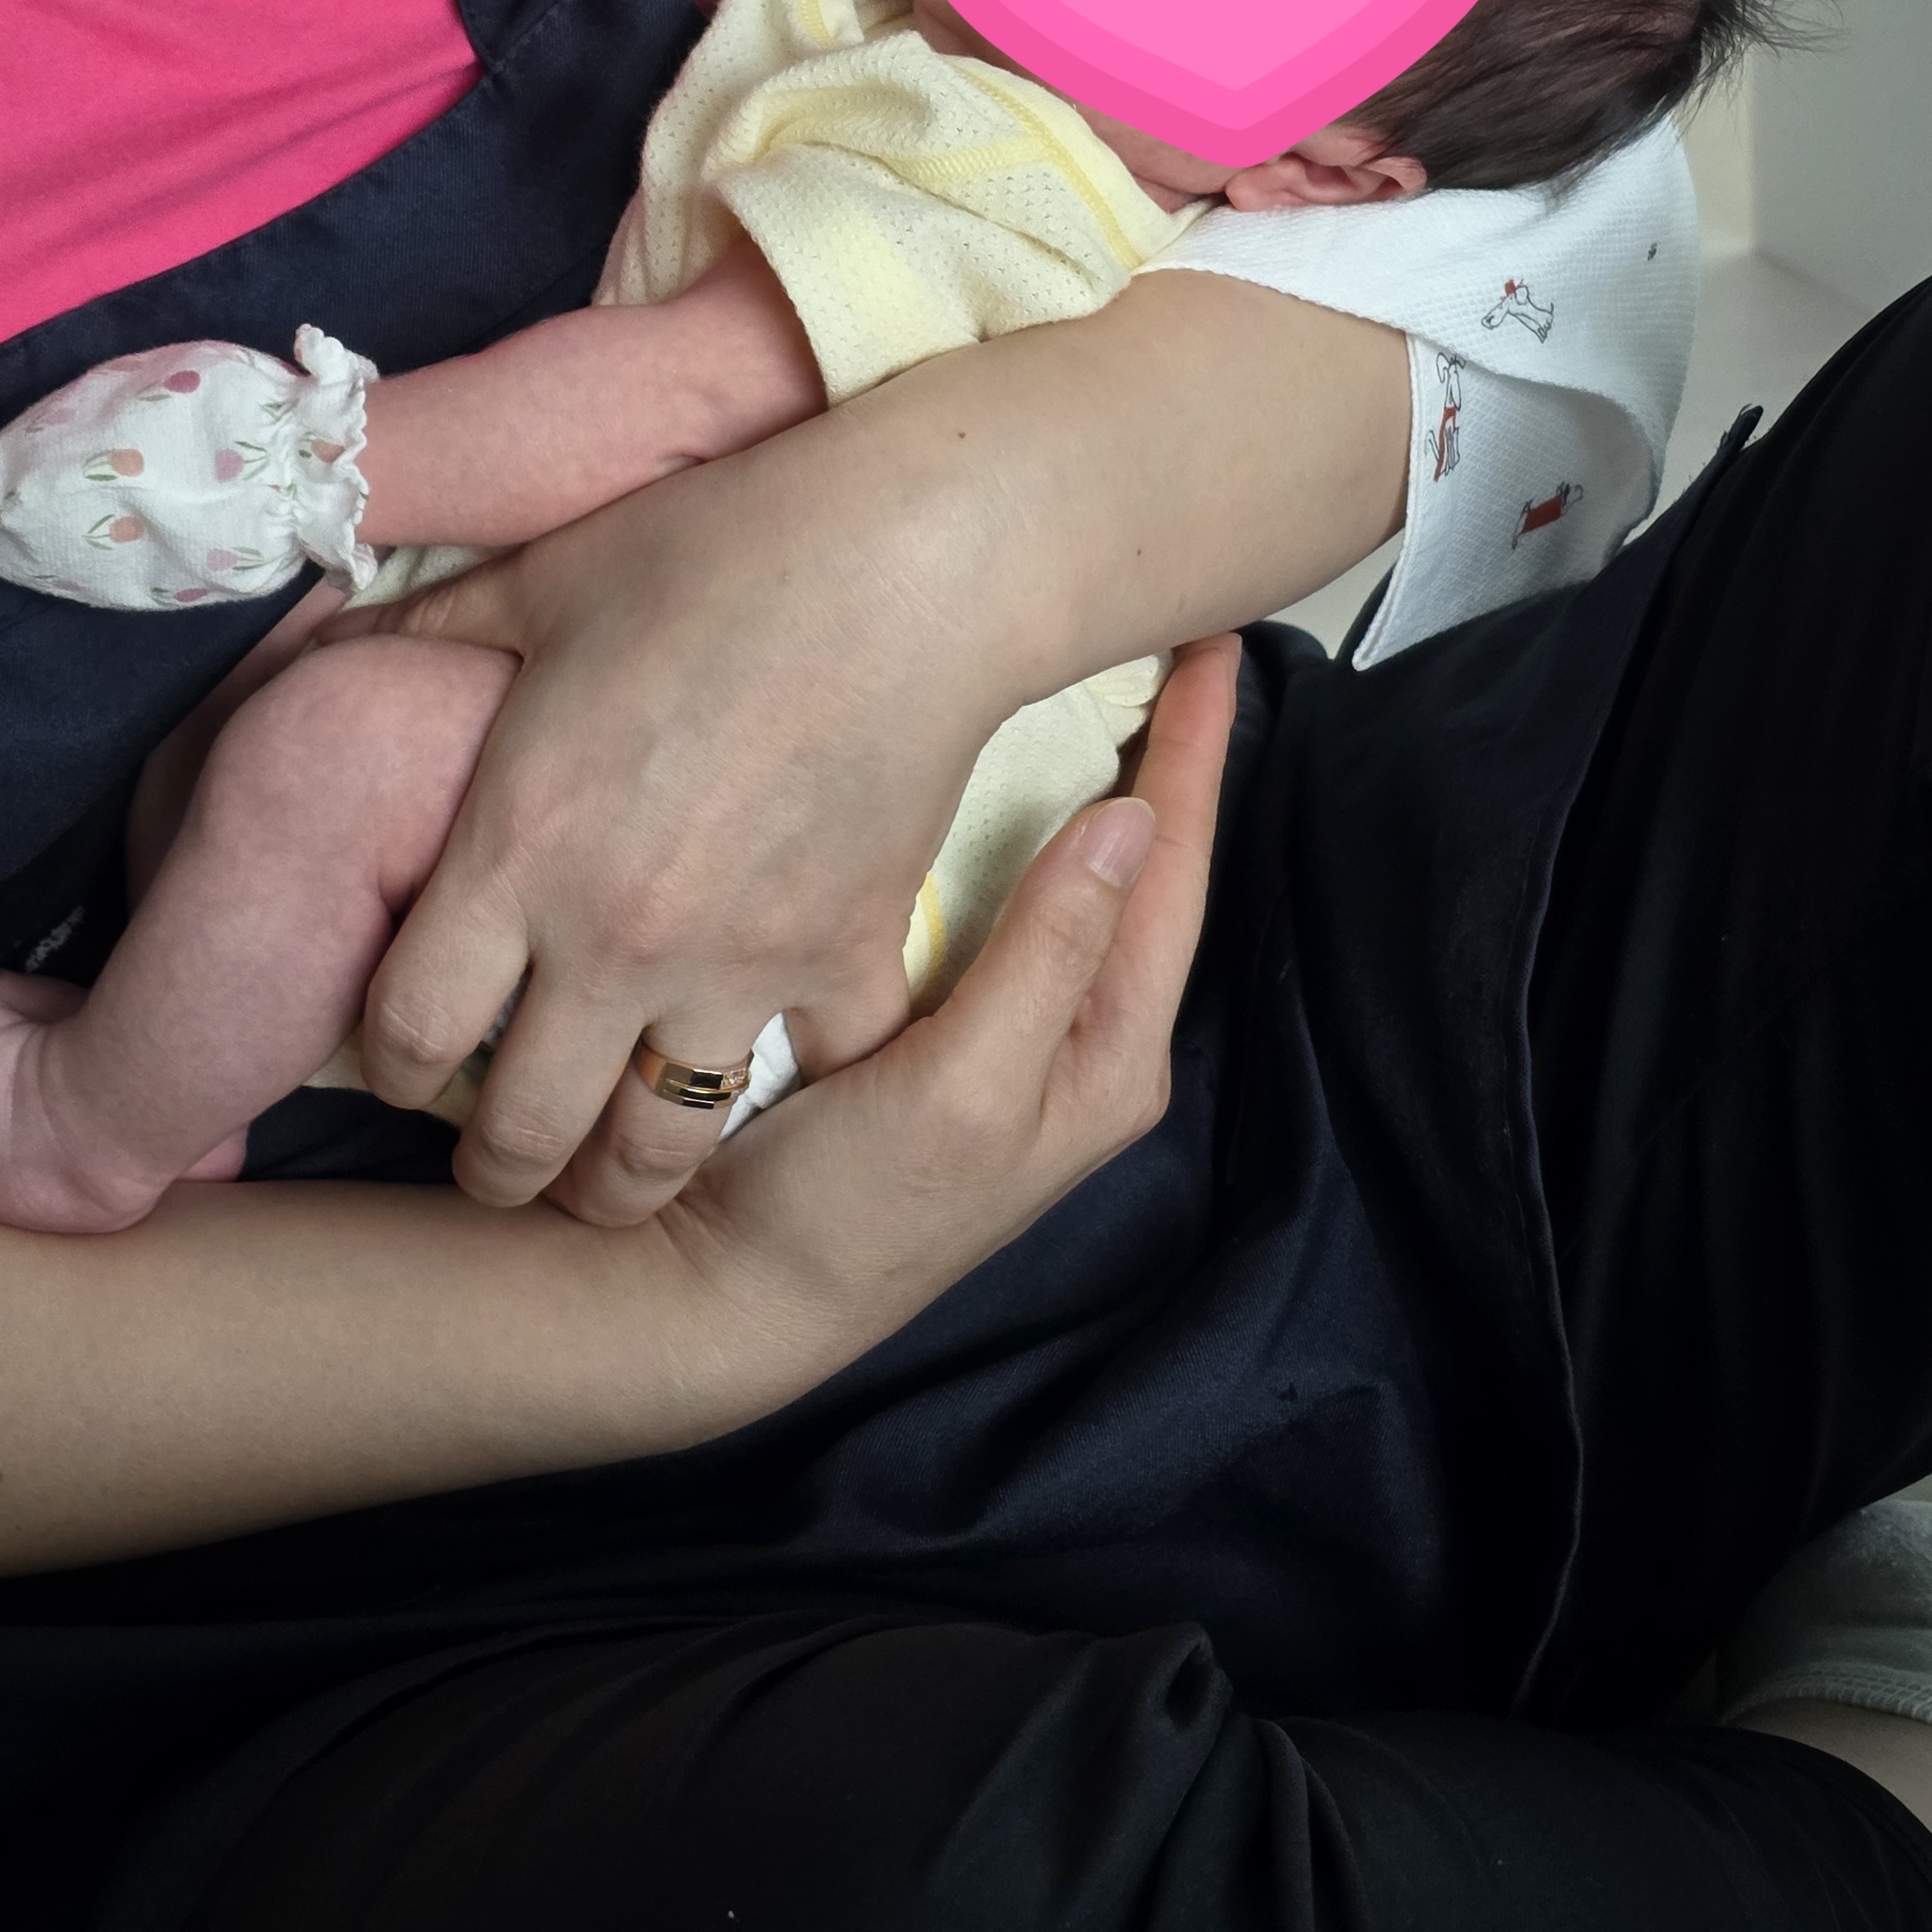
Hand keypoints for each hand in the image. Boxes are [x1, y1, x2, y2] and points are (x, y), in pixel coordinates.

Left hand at [337, 394, 1034, 1219]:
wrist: (909, 560)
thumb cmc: (717, 551)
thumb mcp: (543, 579)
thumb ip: (425, 635)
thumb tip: (317, 646)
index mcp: (518, 848)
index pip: (406, 1036)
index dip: (387, 1070)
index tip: (404, 1066)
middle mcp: (616, 935)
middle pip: (522, 1135)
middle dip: (496, 1170)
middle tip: (500, 1164)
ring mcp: (740, 962)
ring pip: (661, 1146)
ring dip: (626, 1179)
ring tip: (615, 1174)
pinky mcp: (850, 955)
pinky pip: (822, 1081)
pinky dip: (807, 1091)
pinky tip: (783, 1075)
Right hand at [657, 635, 1235, 1393]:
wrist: (720, 1292)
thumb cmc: (849, 1214)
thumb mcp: (963, 1091)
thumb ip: (1049, 957)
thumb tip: (1130, 820)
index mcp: (1110, 1056)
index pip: (1175, 875)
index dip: (1194, 759)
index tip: (1212, 647)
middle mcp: (1075, 1038)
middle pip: (1139, 869)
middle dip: (1156, 758)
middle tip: (1159, 638)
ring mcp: (1008, 1029)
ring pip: (1070, 876)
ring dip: (1084, 780)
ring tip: (1095, 677)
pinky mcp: (935, 1020)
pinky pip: (998, 899)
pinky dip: (1004, 824)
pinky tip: (984, 767)